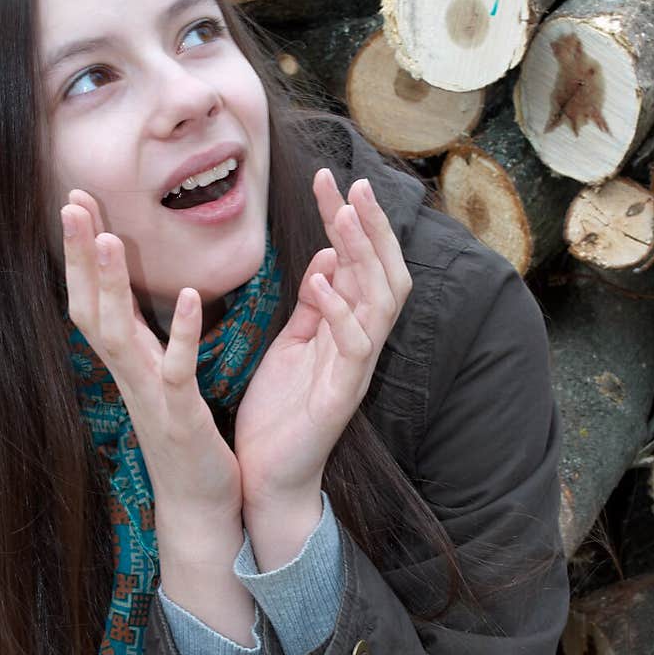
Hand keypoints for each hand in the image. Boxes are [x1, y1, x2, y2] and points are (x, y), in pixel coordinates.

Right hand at [60, 189, 242, 523]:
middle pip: (89, 307)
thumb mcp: (166, 379)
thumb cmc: (188, 439)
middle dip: (79, 256)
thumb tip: (149, 296)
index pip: (92, 298)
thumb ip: (154, 339)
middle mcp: (129, 375)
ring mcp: (149, 396)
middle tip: (71, 201)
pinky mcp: (180, 416)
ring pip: (117, 335)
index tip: (77, 201)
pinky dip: (177, 334)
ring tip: (110, 236)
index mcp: (129, 362)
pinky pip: (174, 371)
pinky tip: (186, 296)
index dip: (81, 253)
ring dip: (111, 285)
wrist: (200, 504)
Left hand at [233, 172, 412, 509]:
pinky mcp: (343, 396)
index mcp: (349, 328)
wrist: (268, 475)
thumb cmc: (281, 412)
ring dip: (363, 257)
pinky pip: (356, 347)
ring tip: (341, 219)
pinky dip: (340, 311)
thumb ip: (314, 304)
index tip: (330, 179)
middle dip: (371, 227)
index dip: (350, 220)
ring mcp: (357, 369)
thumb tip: (328, 256)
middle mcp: (363, 344)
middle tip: (353, 184)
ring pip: (381, 303)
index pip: (360, 262)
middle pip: (385, 273)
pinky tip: (320, 283)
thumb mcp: (293, 344)